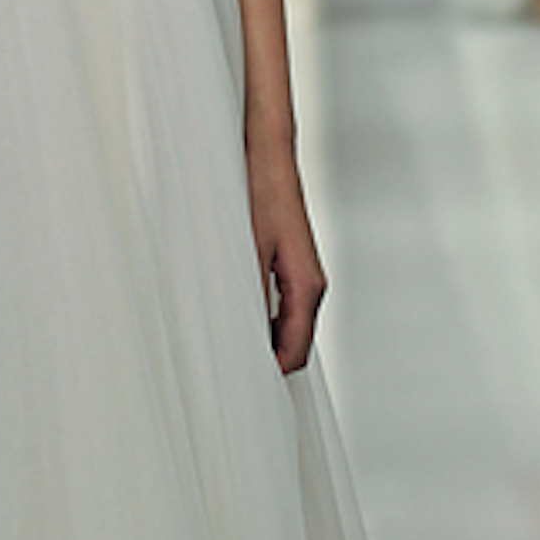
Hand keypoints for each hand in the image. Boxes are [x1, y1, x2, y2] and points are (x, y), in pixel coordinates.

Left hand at [247, 141, 326, 375]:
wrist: (267, 154)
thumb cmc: (260, 194)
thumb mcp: (248, 250)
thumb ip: (251, 298)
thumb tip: (246, 337)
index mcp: (307, 286)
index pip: (296, 351)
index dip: (271, 371)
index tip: (242, 384)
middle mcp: (311, 284)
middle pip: (295, 342)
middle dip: (267, 358)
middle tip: (229, 367)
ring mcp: (303, 273)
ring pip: (289, 323)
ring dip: (264, 336)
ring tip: (228, 342)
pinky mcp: (291, 262)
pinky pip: (283, 304)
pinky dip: (264, 315)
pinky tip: (237, 311)